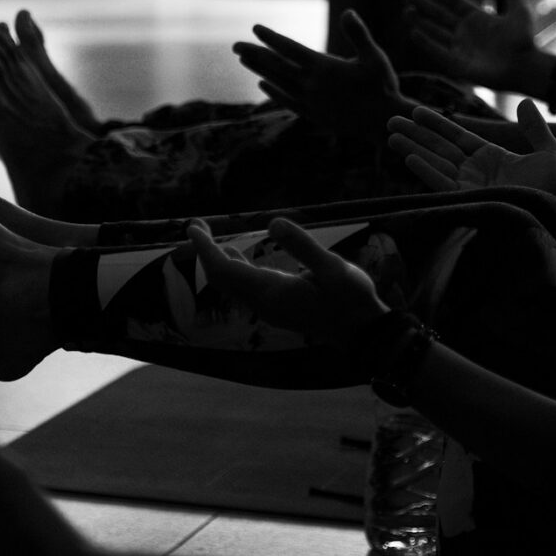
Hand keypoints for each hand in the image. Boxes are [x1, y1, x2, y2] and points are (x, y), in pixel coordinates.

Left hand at [187, 218, 386, 348]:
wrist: (362, 334)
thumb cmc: (352, 300)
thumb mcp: (333, 268)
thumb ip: (302, 246)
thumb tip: (273, 222)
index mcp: (271, 292)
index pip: (225, 270)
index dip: (206, 248)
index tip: (193, 227)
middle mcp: (263, 303)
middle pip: (221, 277)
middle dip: (205, 251)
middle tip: (196, 225)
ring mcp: (268, 307)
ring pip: (231, 283)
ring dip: (217, 259)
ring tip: (206, 235)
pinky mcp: (276, 307)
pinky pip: (243, 286)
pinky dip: (233, 267)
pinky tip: (234, 253)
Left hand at [233, 10, 405, 140]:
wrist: (382, 122)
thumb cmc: (382, 86)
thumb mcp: (374, 57)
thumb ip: (358, 34)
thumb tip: (347, 12)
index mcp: (324, 68)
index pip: (290, 49)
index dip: (271, 38)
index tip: (256, 28)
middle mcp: (311, 85)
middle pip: (276, 66)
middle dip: (254, 54)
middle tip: (235, 45)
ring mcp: (309, 101)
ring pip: (277, 82)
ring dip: (259, 69)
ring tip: (243, 60)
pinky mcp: (312, 114)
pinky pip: (287, 101)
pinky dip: (274, 91)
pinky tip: (263, 84)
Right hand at [386, 98, 555, 197]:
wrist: (555, 214)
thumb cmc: (554, 188)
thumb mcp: (548, 151)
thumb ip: (534, 128)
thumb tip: (525, 101)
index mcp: (488, 157)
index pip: (456, 136)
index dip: (436, 123)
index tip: (417, 111)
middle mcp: (473, 171)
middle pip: (438, 147)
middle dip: (415, 134)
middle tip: (391, 120)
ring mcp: (467, 185)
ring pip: (434, 163)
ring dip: (412, 149)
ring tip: (391, 137)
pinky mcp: (466, 199)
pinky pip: (441, 183)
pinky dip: (425, 170)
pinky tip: (410, 158)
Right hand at [403, 0, 536, 88]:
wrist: (523, 67)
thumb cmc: (523, 41)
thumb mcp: (519, 12)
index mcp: (477, 17)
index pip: (453, 2)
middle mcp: (465, 32)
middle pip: (439, 16)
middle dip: (423, 6)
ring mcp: (459, 48)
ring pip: (434, 32)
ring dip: (420, 22)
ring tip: (406, 11)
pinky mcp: (456, 64)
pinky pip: (437, 51)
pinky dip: (425, 43)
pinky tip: (414, 32)